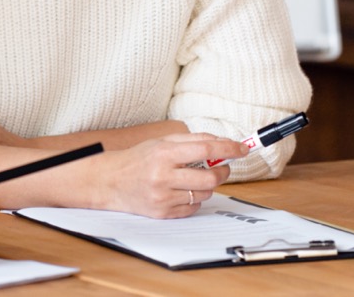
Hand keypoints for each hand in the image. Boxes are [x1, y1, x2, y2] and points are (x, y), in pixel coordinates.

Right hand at [97, 134, 247, 218]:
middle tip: (222, 166)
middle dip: (222, 172)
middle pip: (209, 178)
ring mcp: (163, 197)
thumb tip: (221, 142)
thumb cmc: (138, 159)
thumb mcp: (162, 141)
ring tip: (195, 178)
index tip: (242, 148)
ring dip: (208, 186)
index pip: (205, 149)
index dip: (228, 148)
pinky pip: (193, 208)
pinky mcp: (162, 213)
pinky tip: (183, 191)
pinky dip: (195, 199)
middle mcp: (163, 176)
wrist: (111, 181)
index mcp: (164, 153)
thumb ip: (192, 140)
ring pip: (204, 195)